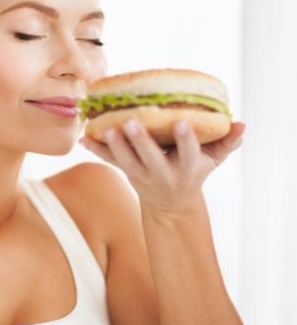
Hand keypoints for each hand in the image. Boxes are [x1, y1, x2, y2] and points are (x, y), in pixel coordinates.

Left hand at [79, 119, 244, 213]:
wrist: (170, 203)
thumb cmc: (194, 171)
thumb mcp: (213, 160)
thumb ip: (227, 142)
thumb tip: (242, 123)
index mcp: (186, 167)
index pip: (188, 152)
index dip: (185, 138)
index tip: (181, 122)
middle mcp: (162, 172)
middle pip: (149, 157)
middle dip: (140, 141)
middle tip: (131, 122)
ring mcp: (140, 173)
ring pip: (125, 160)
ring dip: (114, 144)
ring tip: (105, 127)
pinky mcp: (124, 171)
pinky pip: (108, 160)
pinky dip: (95, 149)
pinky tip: (83, 137)